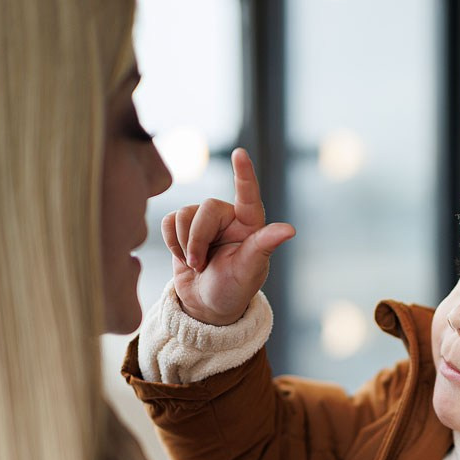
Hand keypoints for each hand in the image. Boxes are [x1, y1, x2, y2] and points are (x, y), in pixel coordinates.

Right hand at [162, 148, 294, 324]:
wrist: (206, 305)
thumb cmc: (234, 289)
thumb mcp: (249, 270)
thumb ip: (264, 246)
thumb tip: (289, 229)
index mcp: (251, 224)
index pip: (248, 195)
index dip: (244, 174)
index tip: (240, 154)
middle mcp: (229, 217)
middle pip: (204, 209)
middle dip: (197, 239)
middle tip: (200, 265)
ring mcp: (205, 221)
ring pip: (184, 214)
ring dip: (184, 244)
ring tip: (196, 265)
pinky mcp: (184, 227)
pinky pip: (170, 221)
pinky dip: (172, 242)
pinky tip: (183, 257)